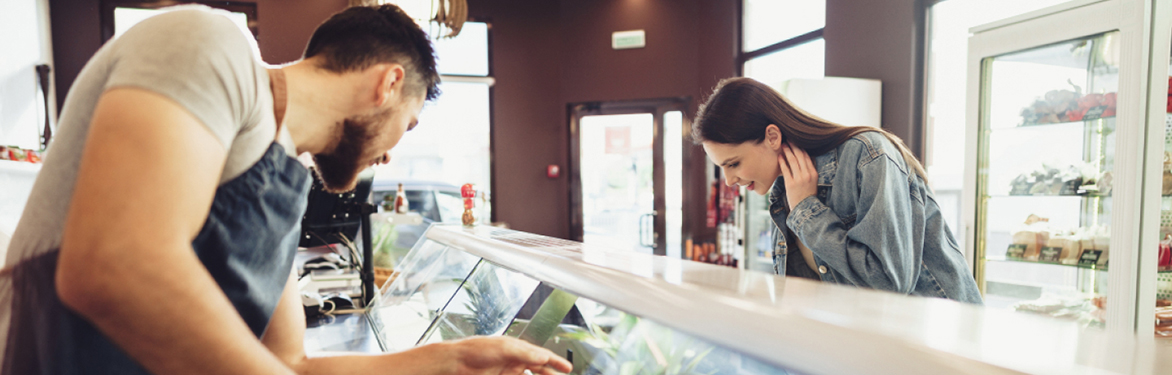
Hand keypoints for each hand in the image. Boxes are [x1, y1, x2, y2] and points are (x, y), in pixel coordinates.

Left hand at [442, 336, 572, 374]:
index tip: (567, 368)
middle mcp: (514, 361)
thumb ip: (524, 353)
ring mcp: (507, 373)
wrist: (455, 363)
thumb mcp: (503, 348)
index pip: (541, 355)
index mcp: (517, 349)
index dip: (556, 361)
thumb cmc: (475, 349)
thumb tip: (542, 357)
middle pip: (538, 369)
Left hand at [779, 142, 816, 210]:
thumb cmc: (807, 194)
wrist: (805, 208)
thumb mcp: (813, 181)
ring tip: (783, 145)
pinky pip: (786, 169)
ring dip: (787, 151)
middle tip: (788, 139)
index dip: (801, 148)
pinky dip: (782, 161)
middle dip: (794, 146)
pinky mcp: (791, 183)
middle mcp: (807, 174)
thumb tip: (805, 158)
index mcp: (814, 173)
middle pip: (800, 156)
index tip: (796, 141)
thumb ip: (809, 170)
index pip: (807, 156)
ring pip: (793, 161)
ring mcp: (799, 179)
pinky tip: (779, 156)